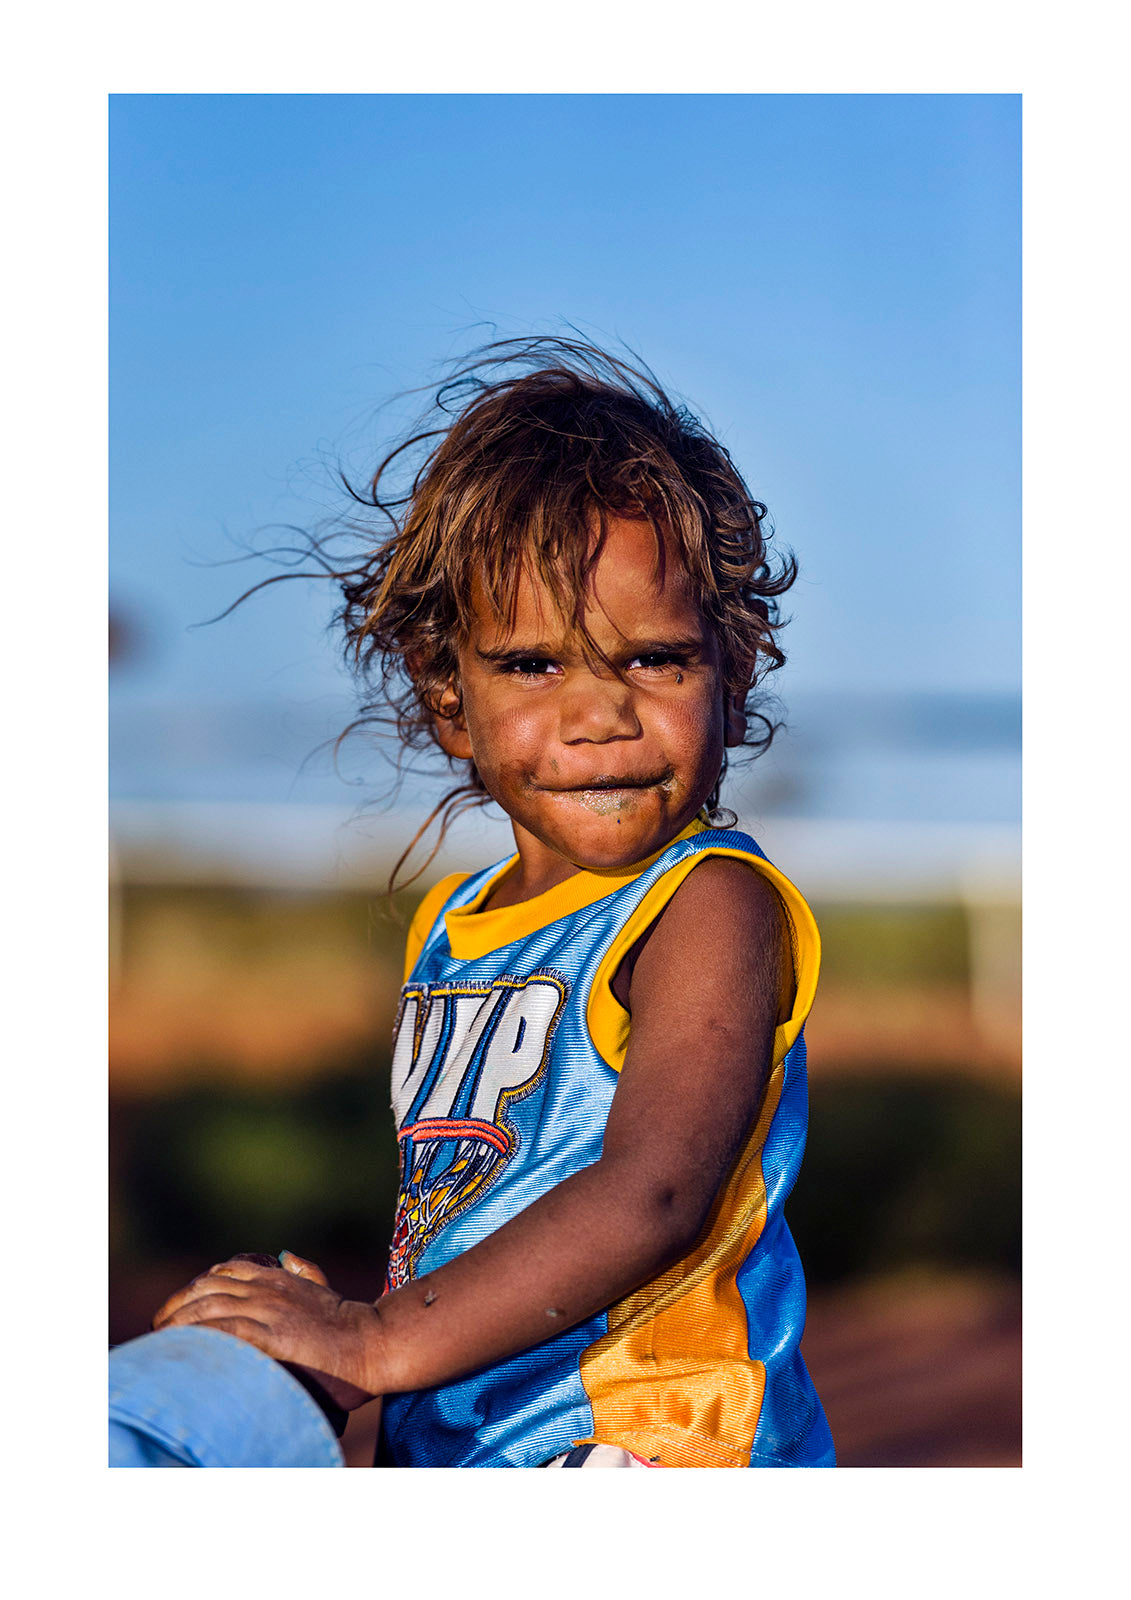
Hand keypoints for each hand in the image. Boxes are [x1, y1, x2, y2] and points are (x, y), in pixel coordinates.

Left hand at [153, 1251, 379, 1410]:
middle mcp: (267, 1291)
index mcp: (277, 1279)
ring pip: (209, 1308)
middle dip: (177, 1306)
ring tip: (164, 1340)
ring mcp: (268, 1311)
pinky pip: (225, 1331)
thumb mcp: (325, 1288)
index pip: (224, 1272)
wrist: (373, 1343)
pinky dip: (202, 1337)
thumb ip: (306, 1270)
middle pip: (206, 1289)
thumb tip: (287, 1255)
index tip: (180, 1305)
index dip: (195, 1287)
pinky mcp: (271, 1336)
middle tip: (160, 1326)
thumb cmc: (352, 1324)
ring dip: (180, 1323)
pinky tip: (188, 1347)